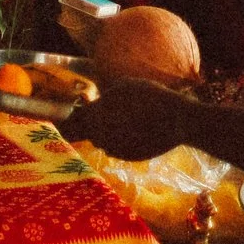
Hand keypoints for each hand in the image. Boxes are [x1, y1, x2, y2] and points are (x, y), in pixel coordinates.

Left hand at [66, 78, 187, 162]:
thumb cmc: (149, 97)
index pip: (72, 122)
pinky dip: (123, 140)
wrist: (174, 119)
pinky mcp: (128, 156)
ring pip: (104, 141)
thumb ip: (106, 96)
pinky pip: (119, 147)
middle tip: (109, 116)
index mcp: (94, 116)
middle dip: (94, 125)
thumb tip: (99, 102)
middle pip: (89, 132)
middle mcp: (100, 136)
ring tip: (129, 120)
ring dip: (110, 133)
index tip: (69, 120)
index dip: (70, 120)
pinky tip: (138, 130)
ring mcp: (114, 149)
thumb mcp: (124, 86)